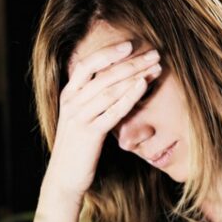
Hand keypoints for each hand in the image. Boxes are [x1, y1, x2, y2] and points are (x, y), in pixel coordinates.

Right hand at [43, 40, 162, 200]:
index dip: (108, 52)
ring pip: (110, 89)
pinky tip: (143, 85)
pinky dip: (129, 96)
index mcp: (68, 94)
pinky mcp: (90, 134)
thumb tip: (114, 79)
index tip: (131, 44)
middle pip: (104, 74)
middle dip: (131, 62)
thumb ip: (90, 97)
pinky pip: (113, 111)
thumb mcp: (79, 116)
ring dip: (136, 75)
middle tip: (154, 53)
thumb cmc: (77, 146)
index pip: (87, 64)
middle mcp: (72, 102)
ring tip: (156, 67)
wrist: (64, 176)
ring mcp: (80, 117)